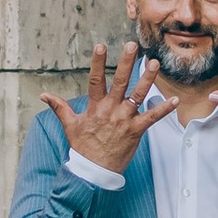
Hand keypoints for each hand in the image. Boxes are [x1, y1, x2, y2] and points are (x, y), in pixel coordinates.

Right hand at [48, 43, 171, 175]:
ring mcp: (124, 120)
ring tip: (154, 63)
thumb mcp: (70, 125)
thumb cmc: (83, 147)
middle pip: (119, 82)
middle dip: (126, 63)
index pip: (95, 80)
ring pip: (138, 95)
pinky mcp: (136, 131)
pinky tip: (174, 100)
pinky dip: (164, 109)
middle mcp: (110, 110)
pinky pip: (152, 118)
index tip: (101, 46)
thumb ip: (59, 107)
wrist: (93, 171)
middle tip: (132, 46)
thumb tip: (44, 95)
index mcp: (95, 107)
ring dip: (147, 79)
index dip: (97, 62)